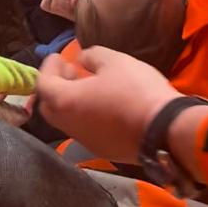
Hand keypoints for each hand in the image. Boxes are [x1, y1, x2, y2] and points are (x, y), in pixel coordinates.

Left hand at [37, 46, 180, 161]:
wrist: (164, 131)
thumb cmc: (135, 90)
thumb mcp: (115, 61)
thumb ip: (92, 56)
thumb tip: (81, 59)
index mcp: (67, 102)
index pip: (44, 84)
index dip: (48, 68)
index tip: (57, 56)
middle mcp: (70, 125)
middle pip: (50, 107)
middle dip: (55, 87)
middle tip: (71, 72)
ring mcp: (85, 141)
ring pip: (67, 120)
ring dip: (71, 102)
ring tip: (89, 86)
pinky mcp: (102, 150)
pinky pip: (85, 130)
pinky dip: (85, 114)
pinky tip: (103, 104)